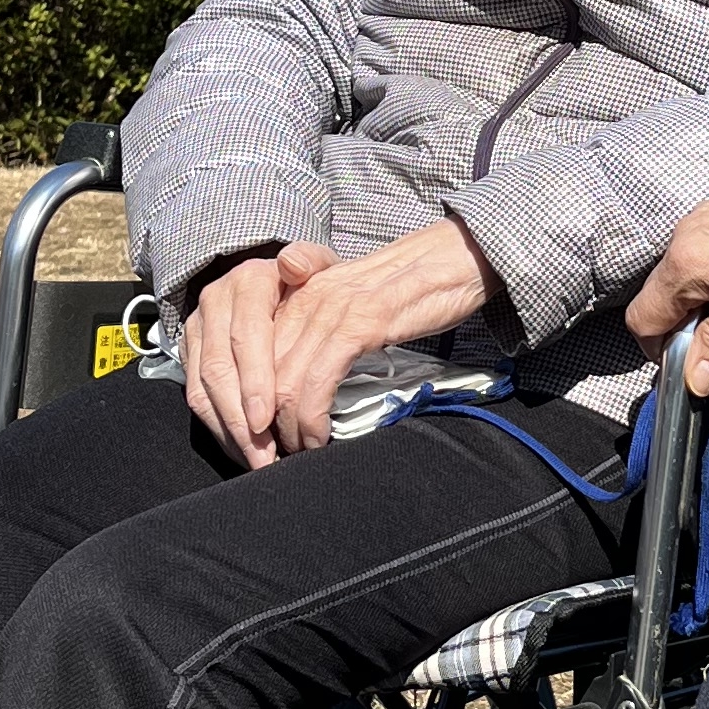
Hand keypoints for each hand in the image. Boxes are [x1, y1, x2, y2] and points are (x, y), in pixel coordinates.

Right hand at [182, 242, 331, 463]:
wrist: (269, 278)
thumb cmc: (306, 282)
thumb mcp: (320, 264)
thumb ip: (313, 261)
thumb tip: (293, 263)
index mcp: (248, 283)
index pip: (245, 337)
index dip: (254, 382)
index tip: (266, 420)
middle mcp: (215, 302)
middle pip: (218, 369)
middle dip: (240, 420)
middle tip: (264, 456)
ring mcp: (198, 328)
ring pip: (201, 388)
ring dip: (228, 431)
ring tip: (256, 462)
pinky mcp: (189, 350)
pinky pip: (195, 396)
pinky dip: (218, 428)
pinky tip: (242, 450)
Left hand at [262, 219, 501, 458]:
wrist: (456, 256)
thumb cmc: (409, 287)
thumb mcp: (353, 301)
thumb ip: (321, 327)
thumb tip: (302, 376)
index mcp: (301, 291)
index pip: (254, 351)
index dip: (252, 398)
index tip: (264, 431)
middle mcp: (308, 297)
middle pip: (262, 371)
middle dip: (265, 422)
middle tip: (278, 452)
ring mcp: (333, 309)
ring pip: (286, 380)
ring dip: (288, 427)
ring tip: (299, 451)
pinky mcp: (361, 323)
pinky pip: (320, 379)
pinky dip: (314, 416)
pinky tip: (320, 437)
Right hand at [626, 193, 708, 396]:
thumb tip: (694, 382)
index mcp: (684, 267)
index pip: (642, 319)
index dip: (659, 347)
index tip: (687, 357)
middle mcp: (680, 238)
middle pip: (656, 295)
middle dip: (680, 321)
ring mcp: (694, 220)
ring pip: (675, 273)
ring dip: (694, 296)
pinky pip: (692, 250)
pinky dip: (705, 271)